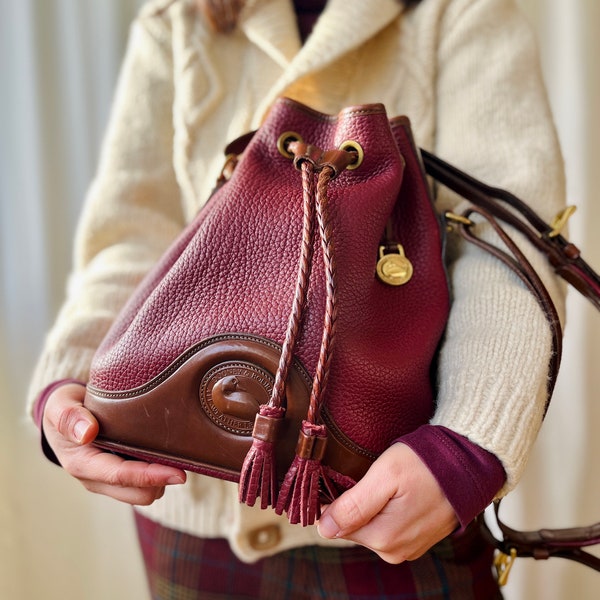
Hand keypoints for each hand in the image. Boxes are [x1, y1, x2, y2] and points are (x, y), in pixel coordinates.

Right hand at [42, 383, 185, 504]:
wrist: (61, 416)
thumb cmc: (63, 409)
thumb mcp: (60, 405)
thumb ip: (70, 417)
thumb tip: (87, 432)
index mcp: (82, 464)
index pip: (122, 476)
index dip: (151, 476)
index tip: (178, 473)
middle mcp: (95, 479)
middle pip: (140, 494)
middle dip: (161, 481)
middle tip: (183, 457)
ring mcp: (107, 481)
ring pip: (145, 493)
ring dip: (159, 479)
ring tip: (171, 452)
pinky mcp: (118, 478)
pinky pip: (143, 485)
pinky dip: (156, 474)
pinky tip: (162, 453)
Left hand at [317, 443, 457, 563]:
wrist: (469, 464)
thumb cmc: (429, 464)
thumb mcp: (385, 475)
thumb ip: (354, 505)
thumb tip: (324, 528)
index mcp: (384, 538)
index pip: (336, 526)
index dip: (333, 501)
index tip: (341, 478)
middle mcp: (396, 550)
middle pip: (354, 527)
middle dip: (353, 503)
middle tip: (367, 474)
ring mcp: (409, 546)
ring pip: (371, 526)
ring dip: (370, 505)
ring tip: (385, 482)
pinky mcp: (418, 538)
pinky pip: (389, 526)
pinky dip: (386, 509)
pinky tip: (396, 491)